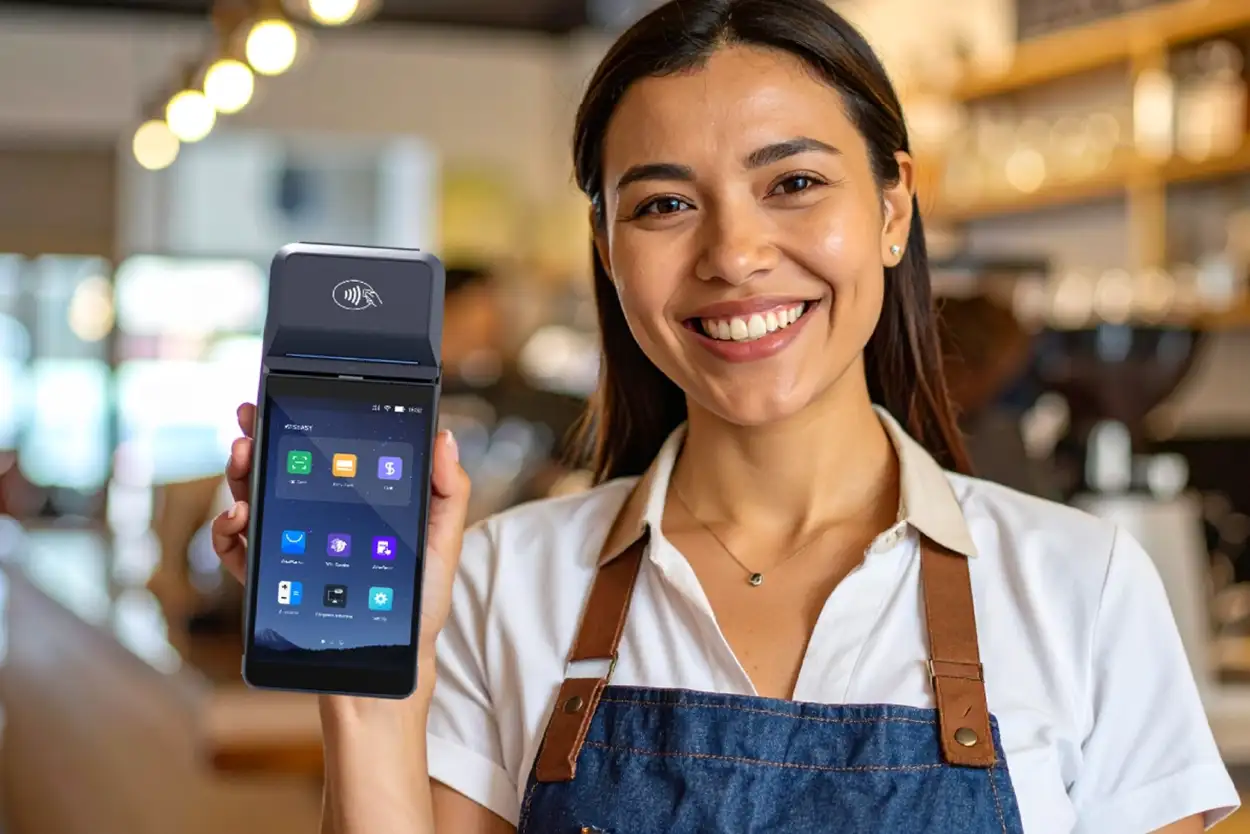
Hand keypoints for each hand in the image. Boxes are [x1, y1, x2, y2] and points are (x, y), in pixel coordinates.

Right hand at [210, 402, 471, 653]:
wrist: (398, 657)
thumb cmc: (421, 597)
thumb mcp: (442, 539)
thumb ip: (446, 488)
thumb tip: (443, 436)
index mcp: (349, 501)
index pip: (317, 454)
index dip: (295, 425)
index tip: (278, 401)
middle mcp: (313, 519)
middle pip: (275, 470)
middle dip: (255, 440)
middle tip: (249, 425)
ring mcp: (288, 547)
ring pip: (250, 500)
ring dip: (237, 476)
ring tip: (242, 460)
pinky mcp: (272, 579)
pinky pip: (235, 549)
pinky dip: (227, 530)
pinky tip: (239, 516)